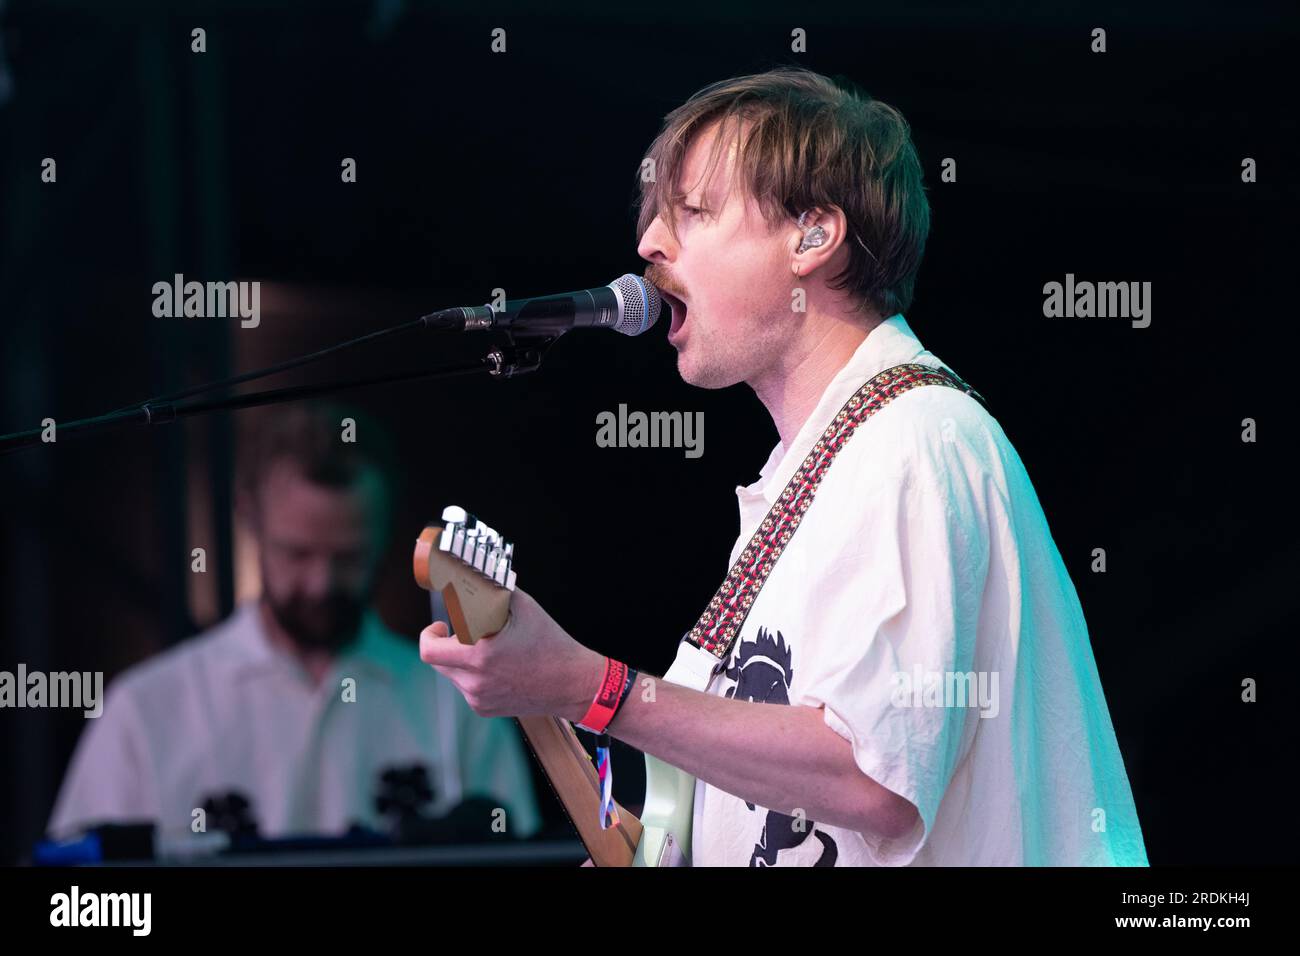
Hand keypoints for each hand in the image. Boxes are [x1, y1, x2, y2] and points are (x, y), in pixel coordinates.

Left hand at [418, 586, 604, 721]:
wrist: (573, 683)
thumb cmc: (551, 644)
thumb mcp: (524, 607)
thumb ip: (495, 589)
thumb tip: (477, 572)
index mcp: (479, 655)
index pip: (430, 650)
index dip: (430, 635)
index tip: (441, 626)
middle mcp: (475, 681)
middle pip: (437, 662)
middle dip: (445, 644)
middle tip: (461, 633)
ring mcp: (479, 698)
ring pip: (452, 675)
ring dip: (461, 660)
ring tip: (489, 649)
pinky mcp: (485, 709)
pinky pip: (467, 688)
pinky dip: (474, 676)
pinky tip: (498, 668)